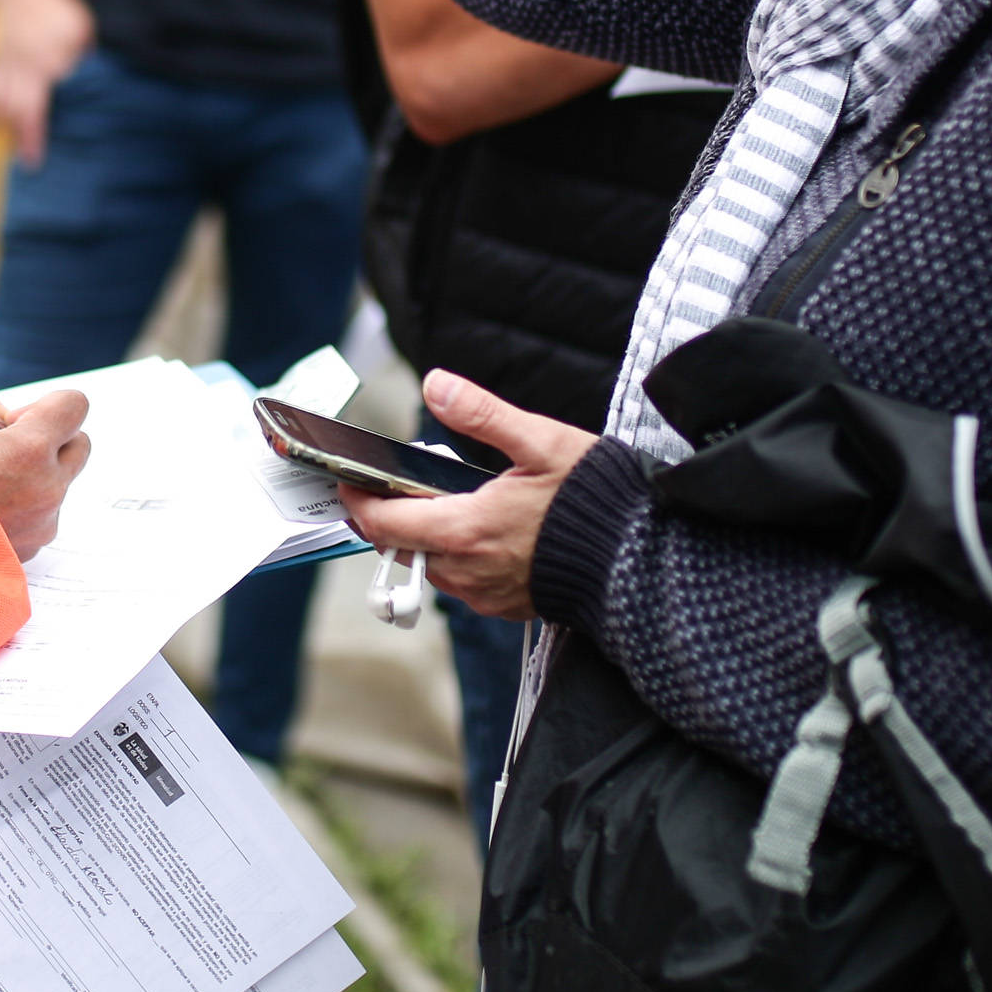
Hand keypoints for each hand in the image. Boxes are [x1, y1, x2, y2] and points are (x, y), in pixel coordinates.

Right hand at [0, 0, 93, 165]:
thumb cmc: (55, 7)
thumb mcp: (80, 31)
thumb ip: (82, 59)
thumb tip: (86, 85)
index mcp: (40, 66)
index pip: (33, 110)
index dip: (32, 136)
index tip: (34, 158)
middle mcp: (18, 70)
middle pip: (13, 112)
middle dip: (18, 139)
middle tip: (26, 163)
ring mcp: (2, 64)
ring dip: (2, 127)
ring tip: (9, 147)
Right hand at [0, 386, 90, 560]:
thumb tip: (2, 415)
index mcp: (32, 448)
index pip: (75, 405)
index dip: (48, 405)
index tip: (16, 420)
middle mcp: (48, 486)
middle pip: (79, 446)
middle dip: (52, 439)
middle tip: (8, 446)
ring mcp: (43, 521)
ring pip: (57, 484)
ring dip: (34, 476)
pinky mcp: (32, 547)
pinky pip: (40, 516)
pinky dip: (22, 508)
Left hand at [339, 369, 598, 619]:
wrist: (640, 559)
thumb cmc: (595, 501)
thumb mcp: (539, 442)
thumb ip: (482, 414)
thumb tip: (436, 384)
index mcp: (466, 529)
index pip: (384, 524)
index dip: (359, 502)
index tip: (351, 483)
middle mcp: (468, 571)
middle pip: (402, 548)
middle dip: (390, 519)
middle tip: (397, 486)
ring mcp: (486, 595)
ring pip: (431, 567)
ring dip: (424, 540)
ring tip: (444, 504)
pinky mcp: (507, 606)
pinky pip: (463, 584)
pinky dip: (457, 559)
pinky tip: (480, 532)